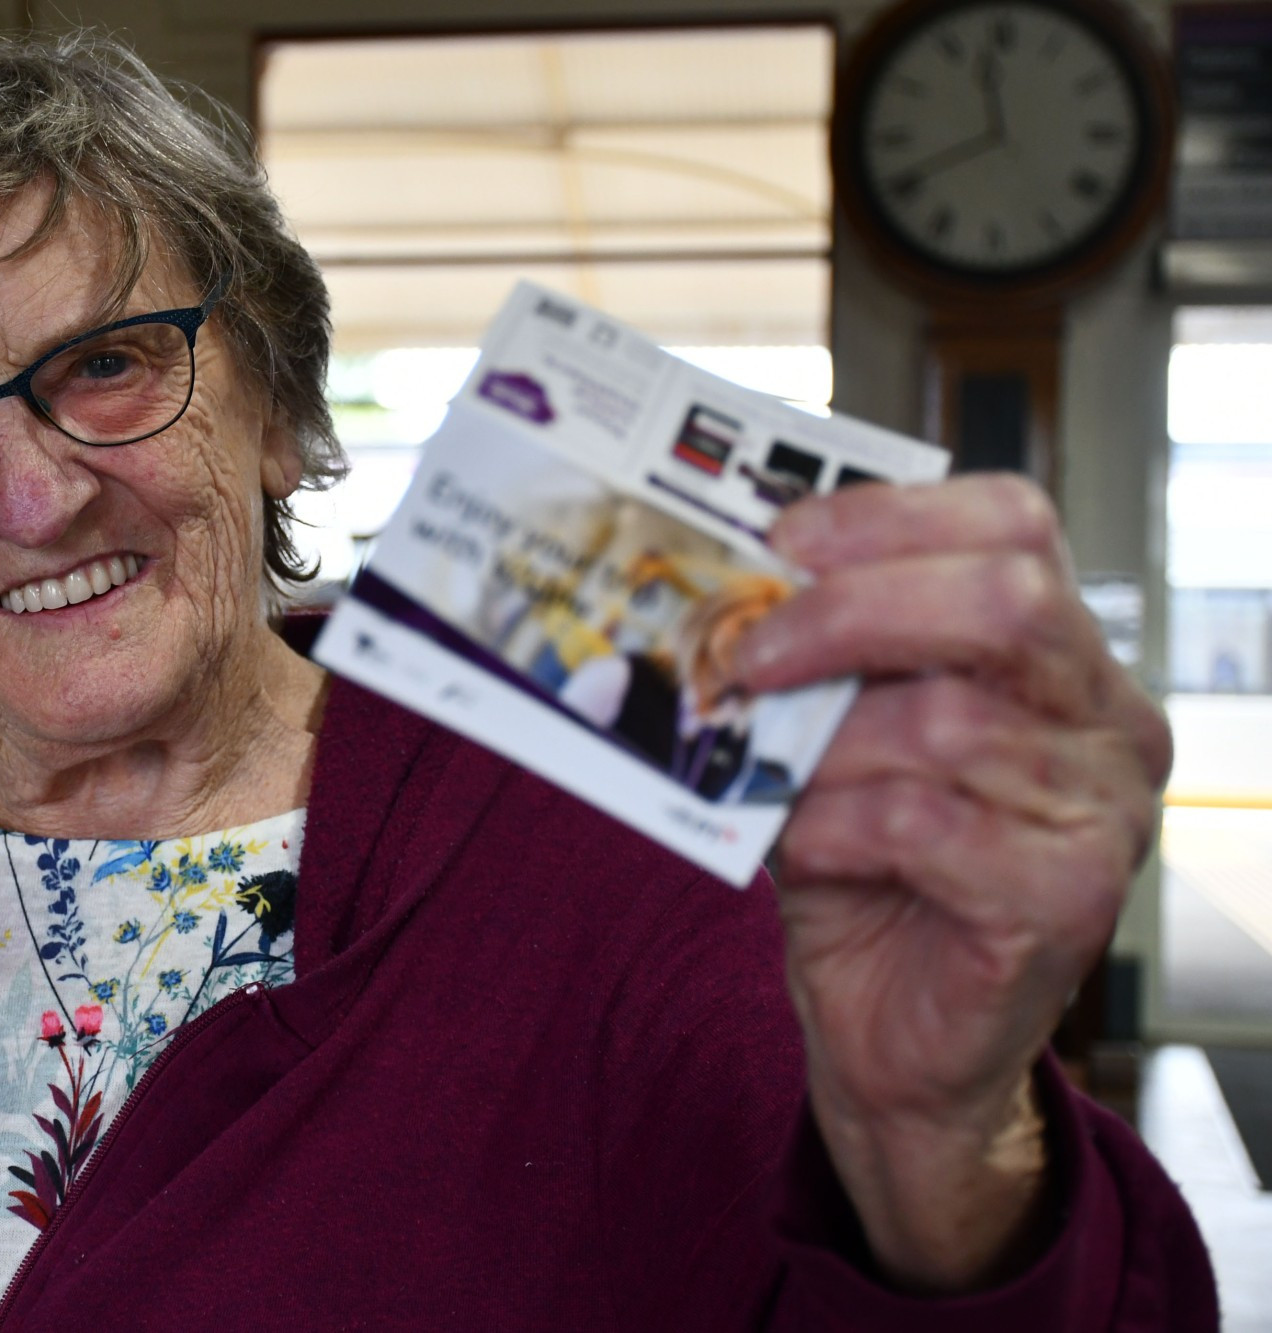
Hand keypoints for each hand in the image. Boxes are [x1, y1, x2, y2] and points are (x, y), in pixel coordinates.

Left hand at [738, 474, 1170, 1291]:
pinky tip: (804, 845)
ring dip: (824, 747)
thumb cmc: (864, 869)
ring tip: (768, 777)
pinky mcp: (1070, 896)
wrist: (890, 1030)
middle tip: (747, 652)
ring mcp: (1104, 808)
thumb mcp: (827, 739)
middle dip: (850, 613)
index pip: (1011, 524)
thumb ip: (808, 665)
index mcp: (1055, 652)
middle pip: (1005, 600)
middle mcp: (1106, 716)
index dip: (886, 520)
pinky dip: (836, 826)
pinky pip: (927, 825)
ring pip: (948, 723)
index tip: (777, 545)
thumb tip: (723, 591)